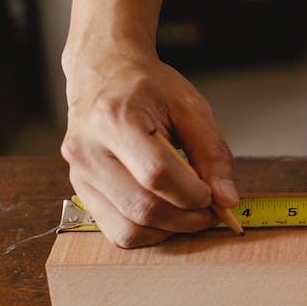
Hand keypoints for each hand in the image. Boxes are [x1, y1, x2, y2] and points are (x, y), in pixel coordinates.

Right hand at [61, 49, 238, 247]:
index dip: (194, 194)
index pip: (157, 174)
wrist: (105, 73)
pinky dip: (149, 232)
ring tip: (190, 211)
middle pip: (143, 207)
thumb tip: (227, 200)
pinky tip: (167, 214)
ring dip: (170, 230)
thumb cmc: (148, 87)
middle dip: (187, 218)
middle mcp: (87, 150)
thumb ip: (213, 153)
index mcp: (115, 119)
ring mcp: (79, 174)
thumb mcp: (191, 107)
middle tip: (211, 209)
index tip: (215, 196)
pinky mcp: (81, 191)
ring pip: (128, 229)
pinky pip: (116, 232)